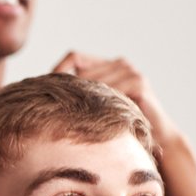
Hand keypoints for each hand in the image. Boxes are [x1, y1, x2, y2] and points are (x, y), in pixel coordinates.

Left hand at [51, 52, 177, 144]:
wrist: (157, 138)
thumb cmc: (121, 127)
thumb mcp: (96, 108)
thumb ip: (78, 97)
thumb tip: (39, 96)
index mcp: (107, 65)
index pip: (73, 57)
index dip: (57, 71)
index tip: (43, 92)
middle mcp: (119, 63)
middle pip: (81, 69)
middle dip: (66, 89)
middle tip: (51, 109)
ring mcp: (130, 70)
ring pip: (92, 81)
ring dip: (81, 100)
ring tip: (71, 117)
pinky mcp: (138, 83)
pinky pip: (108, 90)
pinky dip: (98, 104)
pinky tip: (92, 119)